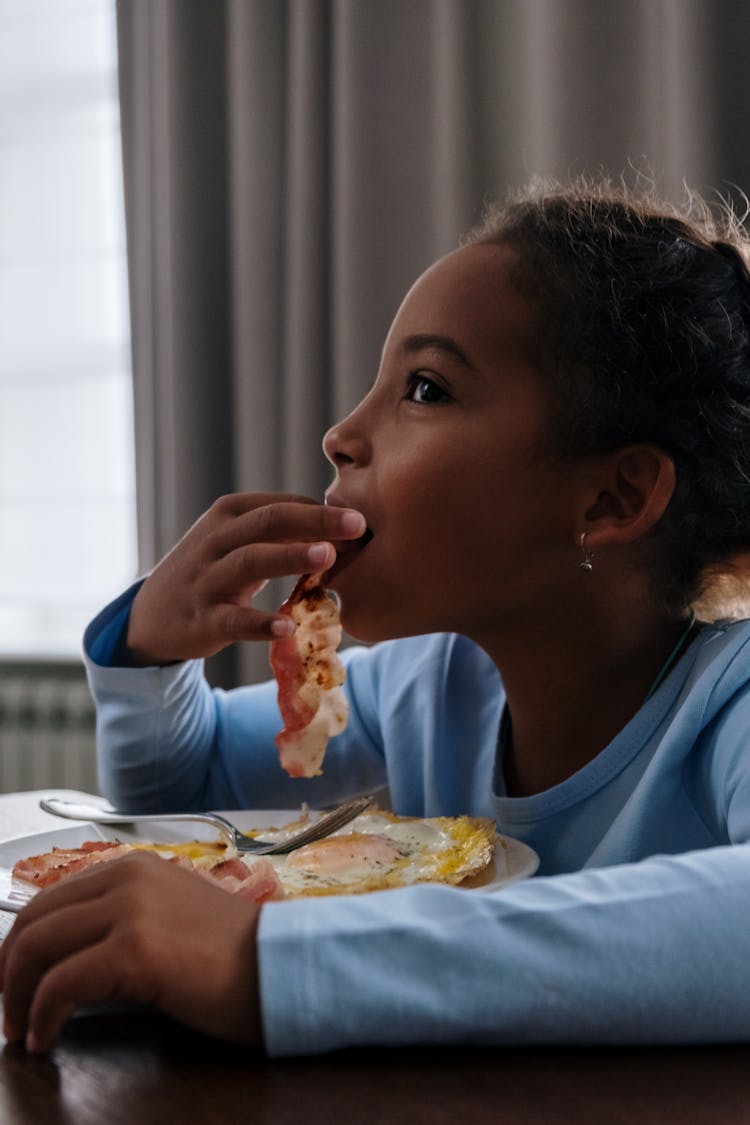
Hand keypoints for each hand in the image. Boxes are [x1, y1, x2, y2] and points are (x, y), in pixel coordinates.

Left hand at [0, 853, 263, 1052]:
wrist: (278, 967)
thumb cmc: (232, 955)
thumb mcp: (168, 918)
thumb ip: (120, 922)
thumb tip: (66, 959)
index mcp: (133, 867)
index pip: (48, 901)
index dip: (19, 947)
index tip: (15, 984)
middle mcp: (125, 877)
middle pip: (33, 921)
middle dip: (9, 971)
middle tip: (9, 1009)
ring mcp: (129, 909)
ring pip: (36, 948)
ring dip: (18, 996)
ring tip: (23, 1028)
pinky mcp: (134, 949)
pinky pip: (61, 984)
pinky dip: (42, 1015)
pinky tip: (46, 1037)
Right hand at [126, 493, 365, 663]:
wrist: (152, 616)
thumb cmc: (212, 572)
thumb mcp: (237, 542)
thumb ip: (280, 531)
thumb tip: (341, 524)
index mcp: (228, 514)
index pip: (281, 505)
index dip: (322, 511)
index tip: (361, 521)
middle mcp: (215, 540)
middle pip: (269, 522)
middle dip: (316, 520)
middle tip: (357, 524)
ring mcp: (206, 580)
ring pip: (250, 561)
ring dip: (290, 557)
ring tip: (327, 556)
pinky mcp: (202, 621)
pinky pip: (232, 621)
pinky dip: (259, 623)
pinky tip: (286, 627)